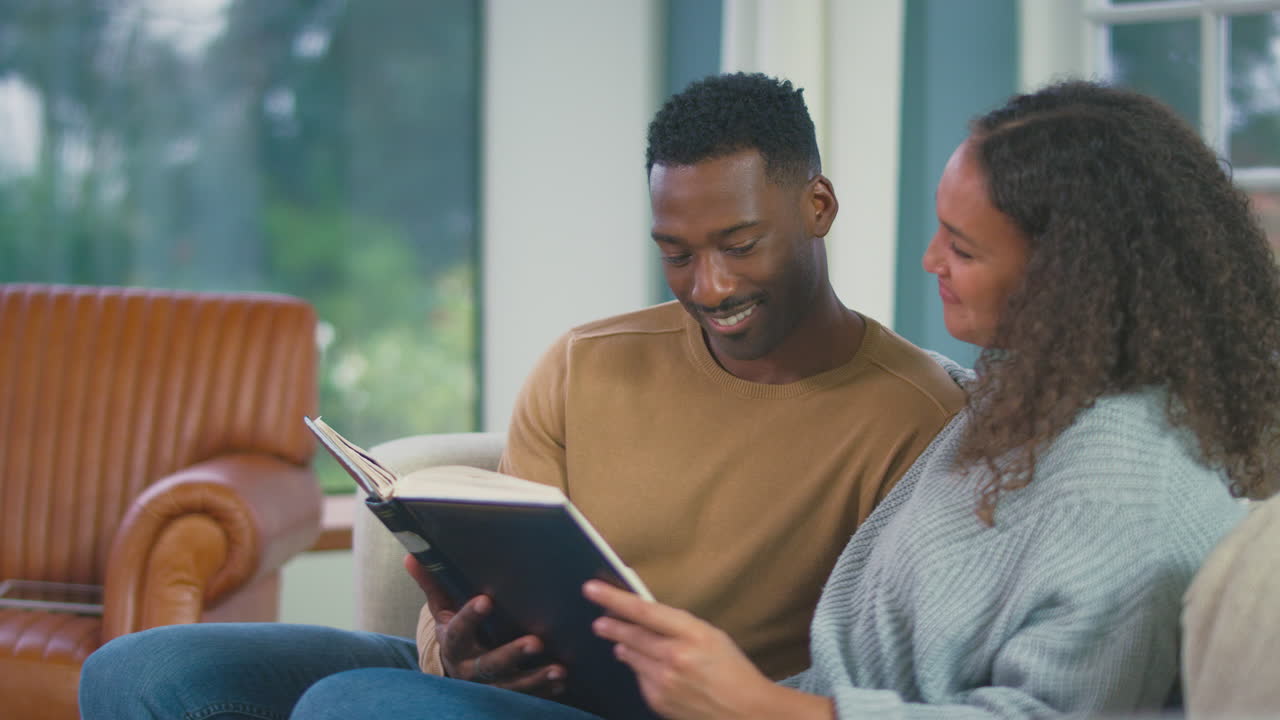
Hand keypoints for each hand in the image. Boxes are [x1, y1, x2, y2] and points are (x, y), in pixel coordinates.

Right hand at [402, 554, 565, 695]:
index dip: (470, 616)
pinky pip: (525, 698)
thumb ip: (432, 584)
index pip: (458, 630)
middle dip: (512, 654)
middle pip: (489, 664)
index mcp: (453, 643)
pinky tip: (561, 681)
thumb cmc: (455, 629)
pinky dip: (544, 690)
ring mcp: (487, 686)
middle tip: (535, 642)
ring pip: (510, 686)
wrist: (457, 666)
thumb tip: (411, 556)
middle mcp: (468, 668)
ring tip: (558, 669)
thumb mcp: (442, 609)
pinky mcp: (505, 696)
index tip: (486, 600)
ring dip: (535, 678)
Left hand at [585, 581, 832, 719]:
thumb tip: (643, 615)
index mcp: (692, 634)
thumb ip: (678, 625)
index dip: (615, 599)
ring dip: (623, 646)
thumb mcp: (711, 635)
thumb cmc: (732, 669)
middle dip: (611, 625)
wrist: (747, 712)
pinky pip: (640, 678)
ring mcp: (664, 682)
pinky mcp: (658, 702)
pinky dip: (641, 670)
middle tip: (599, 621)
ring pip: (630, 656)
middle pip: (630, 635)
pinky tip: (653, 669)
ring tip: (620, 641)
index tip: (592, 589)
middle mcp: (675, 657)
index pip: (644, 611)